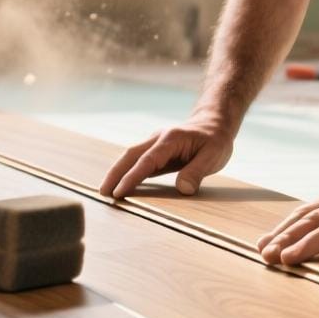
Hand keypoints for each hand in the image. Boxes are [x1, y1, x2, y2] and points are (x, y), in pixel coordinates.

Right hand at [98, 114, 233, 198]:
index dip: (132, 177)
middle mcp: (158, 139)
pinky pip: (137, 161)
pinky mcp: (156, 151)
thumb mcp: (214, 156)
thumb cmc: (215, 140)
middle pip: (130, 155)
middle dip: (115, 173)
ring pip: (130, 156)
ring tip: (105, 192)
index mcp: (171, 139)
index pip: (147, 160)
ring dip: (117, 172)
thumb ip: (197, 171)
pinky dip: (126, 172)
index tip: (119, 192)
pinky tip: (120, 186)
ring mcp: (155, 143)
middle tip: (102, 193)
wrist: (214, 124)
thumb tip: (183, 189)